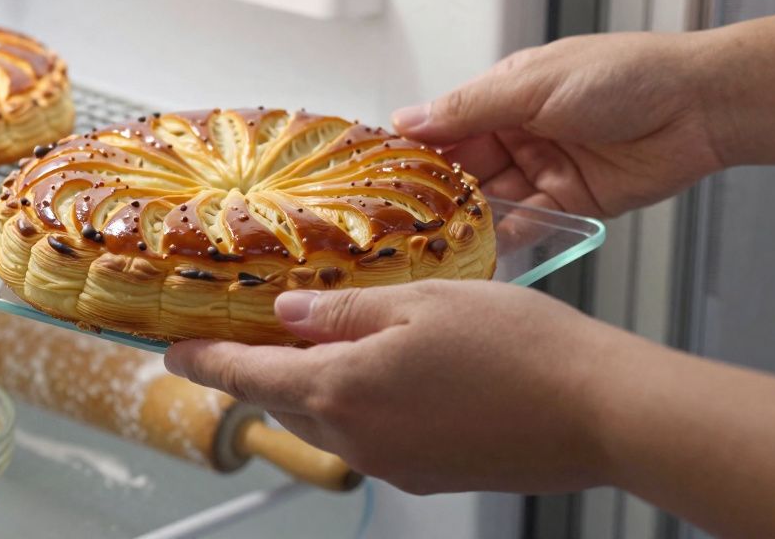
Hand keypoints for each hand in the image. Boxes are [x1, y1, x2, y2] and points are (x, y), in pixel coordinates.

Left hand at [165, 280, 623, 494]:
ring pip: (323, 421)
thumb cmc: (521, 348)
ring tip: (312, 346)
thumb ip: (344, 313)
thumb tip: (290, 315)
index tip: (173, 351)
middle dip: (255, 370)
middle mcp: (358, 438)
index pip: (246, 375)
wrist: (600, 411)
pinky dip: (351, 404)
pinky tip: (377, 373)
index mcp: (343, 390)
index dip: (204, 360)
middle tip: (243, 336)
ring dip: (305, 387)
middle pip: (281, 402)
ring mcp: (393, 463)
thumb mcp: (421, 301)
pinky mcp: (426, 473)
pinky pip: (366, 437)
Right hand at [391, 32, 721, 216]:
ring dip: (467, 220)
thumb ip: (469, 109)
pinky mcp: (572, 204)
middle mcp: (519, 134)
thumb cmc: (622, 76)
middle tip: (399, 221)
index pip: (445, 126)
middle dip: (435, 194)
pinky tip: (482, 252)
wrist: (701, 106)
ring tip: (433, 242)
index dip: (413, 150)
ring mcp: (545, 170)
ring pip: (492, 201)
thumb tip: (406, 119)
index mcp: (505, 95)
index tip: (377, 176)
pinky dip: (507, 238)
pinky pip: (530, 225)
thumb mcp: (533, 85)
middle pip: (463, 170)